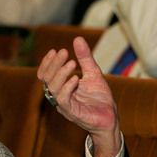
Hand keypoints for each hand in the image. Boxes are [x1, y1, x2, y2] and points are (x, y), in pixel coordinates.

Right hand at [37, 37, 120, 156]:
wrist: (111, 117)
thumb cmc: (100, 97)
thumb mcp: (93, 73)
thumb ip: (85, 58)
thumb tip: (77, 39)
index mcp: (61, 87)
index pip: (45, 75)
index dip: (48, 63)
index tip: (56, 50)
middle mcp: (60, 96)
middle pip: (47, 80)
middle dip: (54, 64)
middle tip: (64, 52)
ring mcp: (65, 106)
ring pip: (53, 89)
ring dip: (61, 74)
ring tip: (72, 63)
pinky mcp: (73, 113)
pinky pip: (64, 100)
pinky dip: (67, 88)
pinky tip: (76, 78)